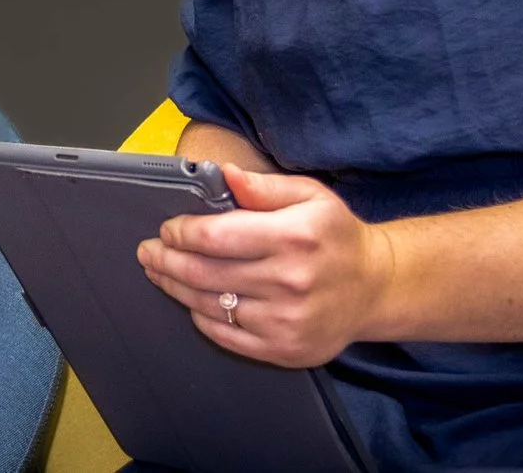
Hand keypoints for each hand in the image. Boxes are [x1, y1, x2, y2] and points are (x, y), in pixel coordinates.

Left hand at [137, 164, 394, 367]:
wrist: (375, 288)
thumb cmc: (336, 236)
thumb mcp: (310, 196)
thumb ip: (264, 187)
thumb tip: (222, 174)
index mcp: (294, 237)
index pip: (216, 236)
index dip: (182, 233)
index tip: (167, 229)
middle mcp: (290, 281)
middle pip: (206, 273)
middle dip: (167, 261)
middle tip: (148, 253)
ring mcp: (286, 320)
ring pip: (211, 305)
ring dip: (177, 288)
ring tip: (160, 274)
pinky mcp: (284, 349)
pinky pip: (227, 335)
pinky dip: (202, 317)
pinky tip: (192, 301)